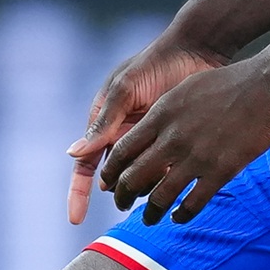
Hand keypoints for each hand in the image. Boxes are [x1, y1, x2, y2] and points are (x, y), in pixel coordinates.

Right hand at [66, 36, 225, 224]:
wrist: (196, 51)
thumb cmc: (154, 64)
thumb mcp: (125, 90)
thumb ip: (104, 122)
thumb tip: (73, 154)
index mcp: (104, 123)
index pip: (85, 166)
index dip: (78, 193)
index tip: (76, 219)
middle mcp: (123, 136)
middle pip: (114, 178)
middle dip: (120, 191)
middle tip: (130, 201)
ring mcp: (148, 140)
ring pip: (139, 178)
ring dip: (144, 186)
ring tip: (158, 182)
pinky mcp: (172, 142)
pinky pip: (164, 170)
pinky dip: (166, 179)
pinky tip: (176, 176)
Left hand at [91, 59, 269, 225]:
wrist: (268, 85)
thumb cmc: (230, 82)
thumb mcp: (186, 89)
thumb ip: (164, 112)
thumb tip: (149, 128)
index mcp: (161, 115)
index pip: (122, 150)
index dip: (112, 171)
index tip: (110, 182)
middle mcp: (172, 138)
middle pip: (134, 177)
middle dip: (123, 196)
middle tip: (122, 204)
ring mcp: (196, 157)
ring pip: (160, 196)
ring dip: (150, 213)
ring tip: (149, 219)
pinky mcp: (220, 171)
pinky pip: (192, 203)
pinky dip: (181, 215)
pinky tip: (179, 217)